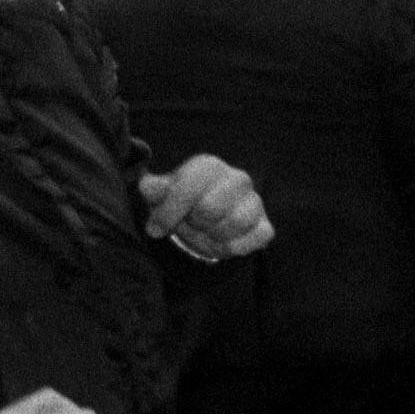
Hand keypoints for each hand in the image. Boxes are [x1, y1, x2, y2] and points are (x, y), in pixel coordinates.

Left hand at [136, 154, 270, 259]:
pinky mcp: (266, 225)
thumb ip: (153, 189)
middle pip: (211, 208)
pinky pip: (255, 238)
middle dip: (193, 223)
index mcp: (209, 166)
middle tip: (188, 224)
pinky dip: (234, 247)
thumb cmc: (182, 203)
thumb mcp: (160, 195)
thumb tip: (148, 187)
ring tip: (204, 232)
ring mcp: (255, 201)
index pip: (188, 188)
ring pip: (236, 223)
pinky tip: (221, 242)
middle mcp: (238, 178)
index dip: (169, 212)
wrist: (207, 219)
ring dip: (212, 236)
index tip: (155, 228)